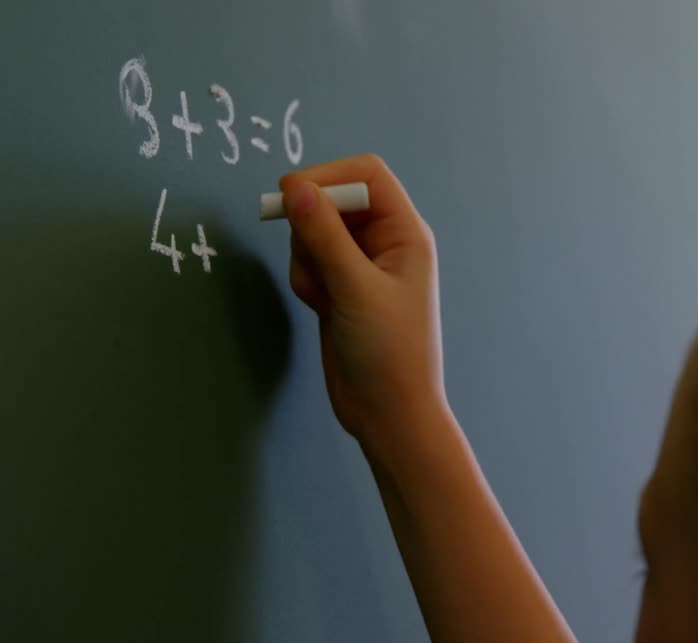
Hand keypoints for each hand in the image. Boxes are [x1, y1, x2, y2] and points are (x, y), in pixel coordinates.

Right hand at [280, 154, 446, 451]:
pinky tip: (322, 311)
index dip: (328, 176)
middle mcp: (386, 242)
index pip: (366, 175)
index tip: (292, 194)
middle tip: (317, 267)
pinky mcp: (341, 287)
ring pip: (314, 233)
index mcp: (406, 233)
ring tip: (326, 299)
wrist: (387, 412)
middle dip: (311, 228)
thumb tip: (295, 186)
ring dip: (307, 260)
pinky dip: (306, 281)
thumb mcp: (354, 289)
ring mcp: (361, 265)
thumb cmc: (388, 352)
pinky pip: (309, 262)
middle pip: (332, 200)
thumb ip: (324, 235)